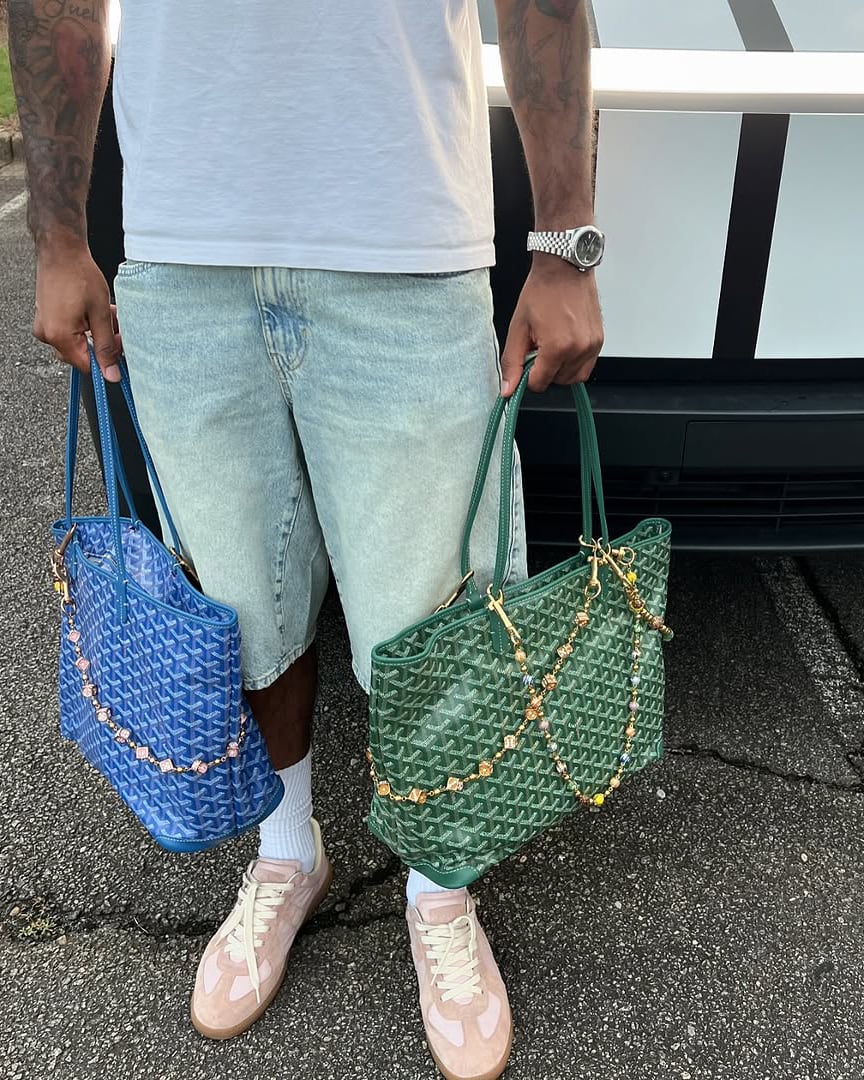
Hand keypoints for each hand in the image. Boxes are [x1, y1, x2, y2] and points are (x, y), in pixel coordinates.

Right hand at [33, 238, 121, 380]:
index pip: (86, 366)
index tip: (120, 352)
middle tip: (118, 329)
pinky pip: (68, 330)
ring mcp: (44, 325)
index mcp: (59, 337)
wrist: (60, 249)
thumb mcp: (101, 314)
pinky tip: (96, 312)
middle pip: (81, 355)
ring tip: (109, 316)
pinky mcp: (46, 317)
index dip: (106, 362)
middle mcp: (47, 335)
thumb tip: (110, 374)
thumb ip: (106, 347)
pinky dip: (85, 325)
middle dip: (103, 345)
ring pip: (78, 341)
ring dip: (96, 333)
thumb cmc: (79, 275)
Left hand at [500, 253, 603, 396]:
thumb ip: (512, 362)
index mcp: (557, 347)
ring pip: (573, 378)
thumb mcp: (518, 327)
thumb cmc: (542, 291)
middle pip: (557, 382)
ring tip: (552, 344)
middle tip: (539, 347)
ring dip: (560, 369)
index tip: (527, 359)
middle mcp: (579, 348)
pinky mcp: (599, 341)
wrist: (564, 267)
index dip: (528, 375)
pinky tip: (564, 343)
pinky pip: (586, 366)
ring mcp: (592, 345)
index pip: (539, 383)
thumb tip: (507, 390)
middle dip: (545, 371)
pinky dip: (574, 362)